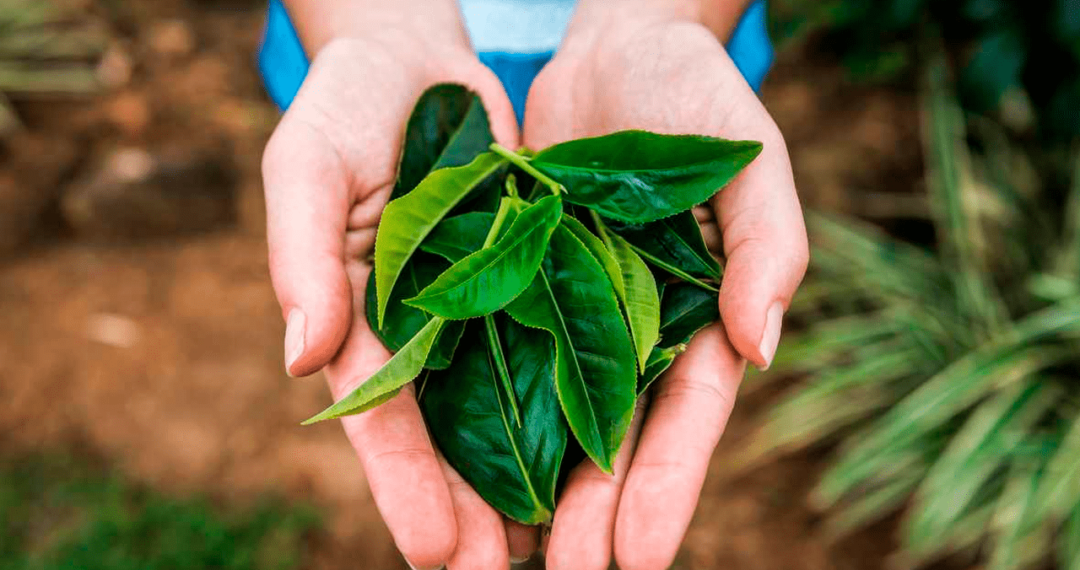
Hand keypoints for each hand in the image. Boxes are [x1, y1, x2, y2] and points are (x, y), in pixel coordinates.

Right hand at [261, 9, 533, 566]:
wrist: (415, 60)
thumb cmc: (346, 107)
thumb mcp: (309, 168)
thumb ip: (301, 258)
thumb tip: (299, 357)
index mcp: (360, 315)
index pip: (381, 413)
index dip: (405, 483)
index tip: (434, 551)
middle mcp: (423, 326)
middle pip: (448, 431)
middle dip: (471, 507)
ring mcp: (479, 306)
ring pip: (506, 405)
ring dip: (528, 475)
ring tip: (553, 548)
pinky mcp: (533, 276)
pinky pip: (554, 343)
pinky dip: (569, 400)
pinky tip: (596, 455)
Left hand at [522, 3, 808, 568]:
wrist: (616, 48)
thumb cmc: (697, 99)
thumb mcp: (747, 163)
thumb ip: (765, 247)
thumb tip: (763, 344)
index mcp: (698, 317)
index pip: (686, 415)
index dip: (666, 484)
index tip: (640, 554)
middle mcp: (634, 330)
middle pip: (614, 434)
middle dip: (593, 510)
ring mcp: (573, 313)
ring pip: (550, 412)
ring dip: (532, 484)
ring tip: (507, 553)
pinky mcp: (516, 283)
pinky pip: (495, 351)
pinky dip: (480, 407)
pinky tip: (458, 463)